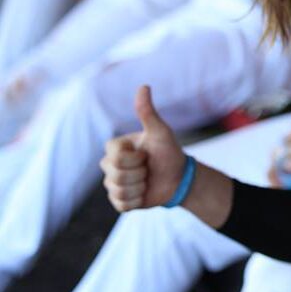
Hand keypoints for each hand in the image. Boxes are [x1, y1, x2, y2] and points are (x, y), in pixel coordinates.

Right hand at [99, 85, 184, 210]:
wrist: (179, 177)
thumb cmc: (169, 151)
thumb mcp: (160, 132)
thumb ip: (148, 112)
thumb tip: (144, 86)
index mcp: (115, 148)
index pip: (114, 157)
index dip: (134, 158)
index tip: (146, 154)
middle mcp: (109, 165)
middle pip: (115, 175)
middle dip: (139, 173)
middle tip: (148, 168)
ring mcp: (113, 184)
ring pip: (119, 190)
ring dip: (140, 187)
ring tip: (148, 180)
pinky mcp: (119, 201)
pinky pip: (122, 205)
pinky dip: (138, 200)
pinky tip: (145, 193)